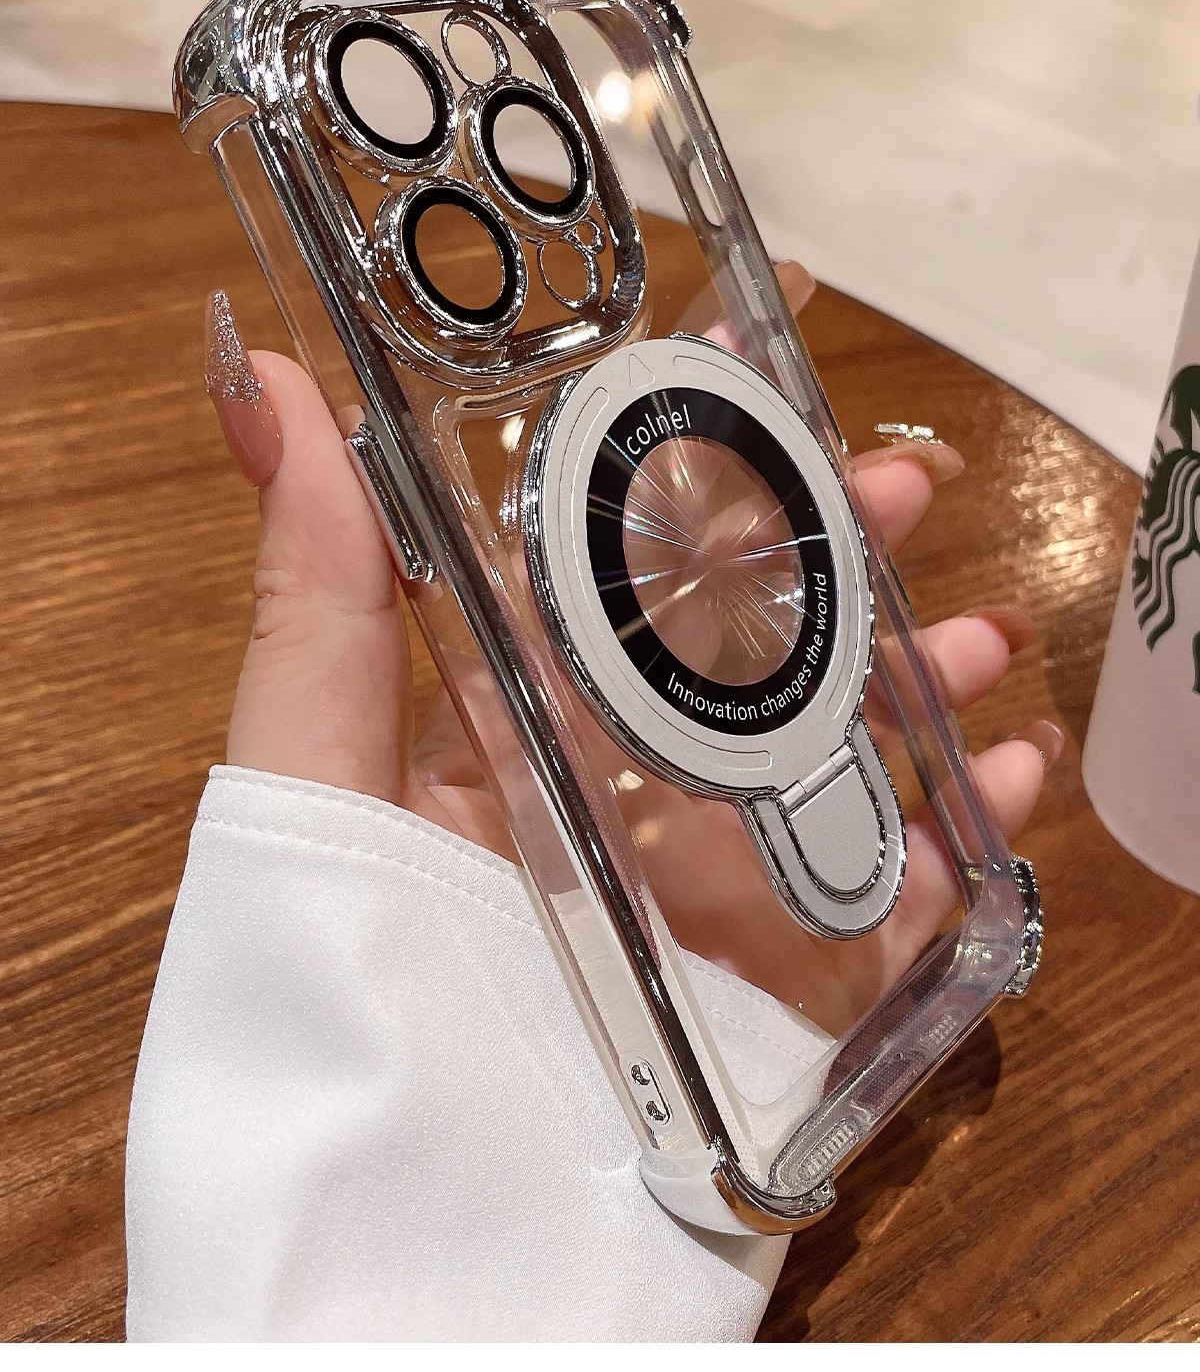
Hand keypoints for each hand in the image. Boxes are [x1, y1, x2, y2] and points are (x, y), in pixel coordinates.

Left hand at [204, 270, 1057, 1030]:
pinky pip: (880, 897)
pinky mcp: (772, 986)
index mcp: (502, 720)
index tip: (764, 348)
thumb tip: (260, 377)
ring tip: (977, 637)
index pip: (603, 557)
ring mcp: (696, 884)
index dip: (684, 454)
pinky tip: (1003, 778)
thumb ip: (312, 594)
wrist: (420, 1246)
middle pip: (738, 640)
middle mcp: (605, 786)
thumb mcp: (313, 774)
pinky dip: (952, 835)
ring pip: (825, 752)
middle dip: (826, 549)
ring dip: (910, 679)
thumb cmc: (345, 990)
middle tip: (904, 478)